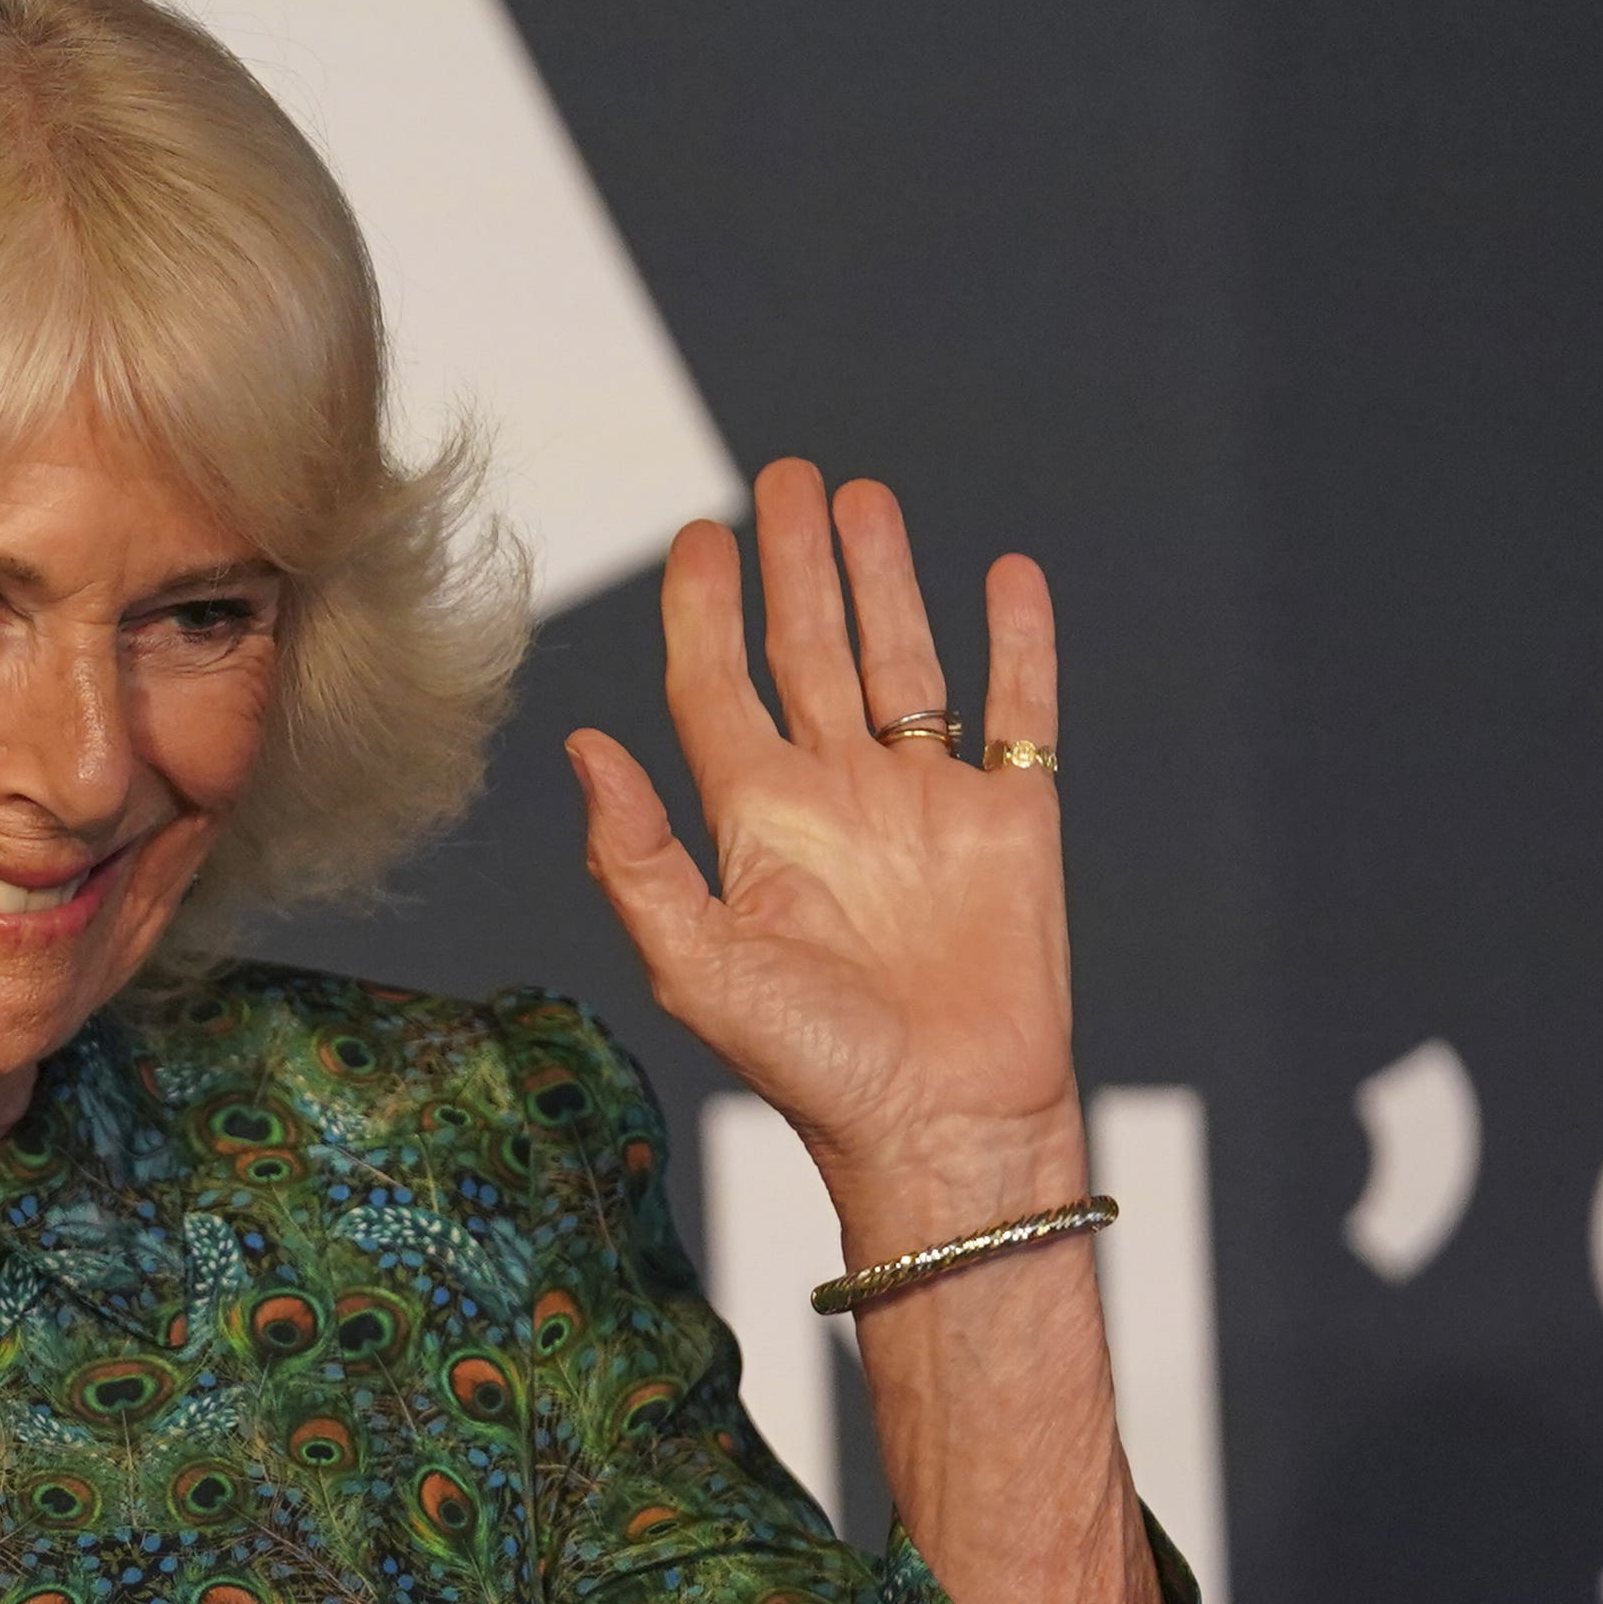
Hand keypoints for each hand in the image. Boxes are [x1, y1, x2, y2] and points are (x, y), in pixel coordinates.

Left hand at [565, 460, 1079, 1243]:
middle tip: (784, 476)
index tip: (699, 535)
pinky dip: (1018, 641)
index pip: (718, 688)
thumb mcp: (698, 967)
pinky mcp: (1011, 822)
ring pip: (904, 660)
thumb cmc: (813, 1069)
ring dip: (884, 579)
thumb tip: (583, 746)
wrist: (942, 1127)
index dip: (705, 611)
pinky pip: (1019, 709)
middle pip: (809, 652)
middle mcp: (837, 800)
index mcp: (756, 825)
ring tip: (863, 496)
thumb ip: (636, 858)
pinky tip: (1004, 574)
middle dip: (795, 565)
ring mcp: (927, 804)